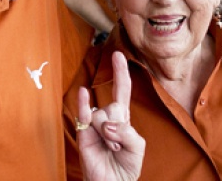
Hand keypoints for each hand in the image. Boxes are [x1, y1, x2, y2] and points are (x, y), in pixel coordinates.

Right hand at [76, 51, 144, 180]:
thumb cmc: (125, 167)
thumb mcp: (137, 148)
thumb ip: (127, 132)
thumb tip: (105, 125)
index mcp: (123, 119)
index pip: (122, 90)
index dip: (121, 73)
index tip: (118, 54)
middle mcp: (107, 117)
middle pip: (115, 106)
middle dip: (119, 127)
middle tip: (117, 146)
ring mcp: (94, 124)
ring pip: (103, 116)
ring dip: (110, 136)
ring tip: (109, 150)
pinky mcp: (83, 132)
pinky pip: (84, 114)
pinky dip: (83, 103)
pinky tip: (83, 92)